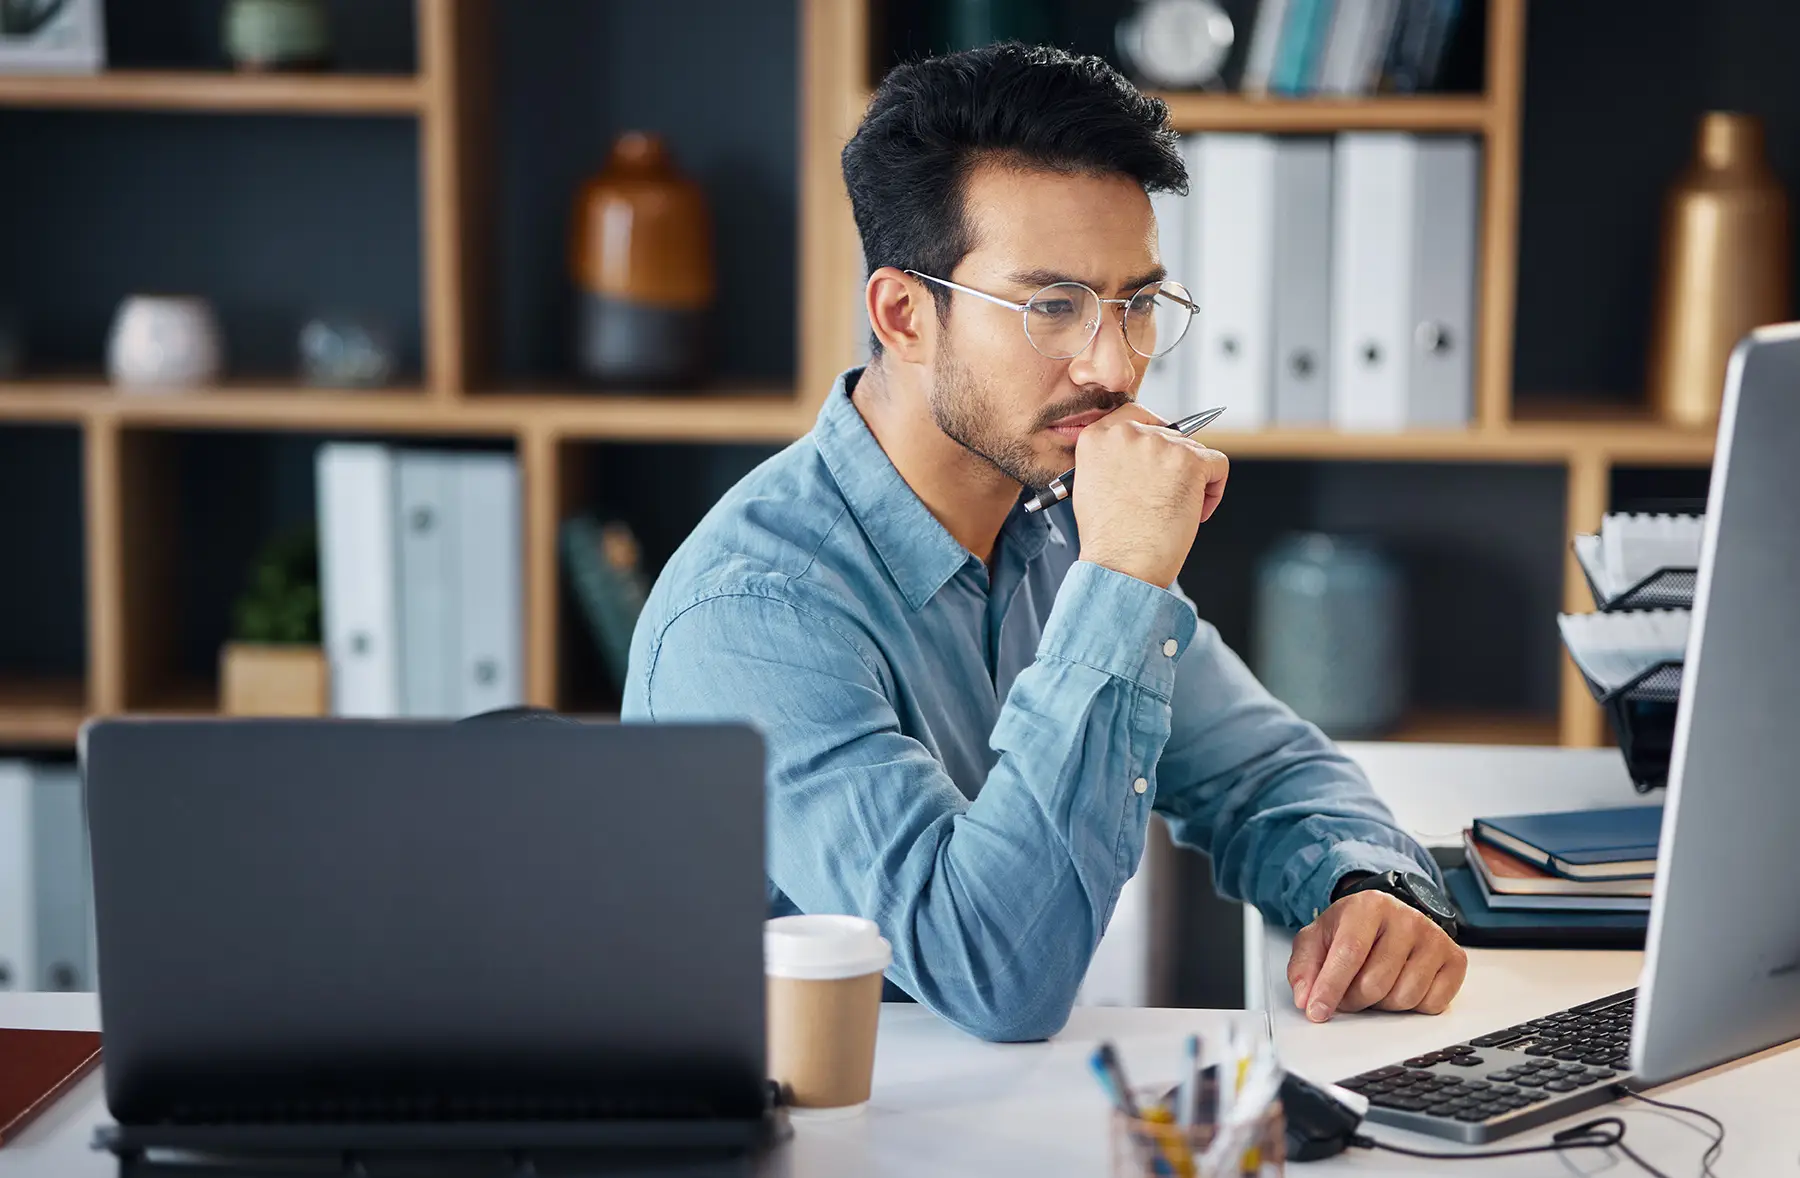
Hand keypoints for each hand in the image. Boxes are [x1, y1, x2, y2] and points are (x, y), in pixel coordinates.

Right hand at [1073, 403, 1229, 587]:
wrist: (1120, 565)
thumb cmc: (1108, 538)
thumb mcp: (1091, 485)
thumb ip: (1113, 458)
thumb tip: (1146, 451)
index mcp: (1097, 437)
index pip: (1135, 414)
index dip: (1154, 436)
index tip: (1158, 459)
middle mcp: (1127, 433)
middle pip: (1170, 435)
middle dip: (1173, 467)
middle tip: (1165, 499)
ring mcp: (1161, 445)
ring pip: (1195, 452)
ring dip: (1193, 482)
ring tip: (1175, 513)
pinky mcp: (1191, 461)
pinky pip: (1218, 466)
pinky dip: (1214, 490)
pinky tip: (1196, 513)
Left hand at [1286, 892, 1467, 1022]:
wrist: (1390, 917)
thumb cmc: (1353, 930)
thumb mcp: (1318, 938)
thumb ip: (1304, 967)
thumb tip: (1305, 999)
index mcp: (1369, 906)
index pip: (1349, 953)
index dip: (1330, 987)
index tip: (1317, 1012)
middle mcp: (1407, 918)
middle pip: (1375, 983)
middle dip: (1354, 999)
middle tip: (1348, 992)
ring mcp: (1434, 938)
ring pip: (1404, 998)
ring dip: (1383, 1003)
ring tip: (1376, 983)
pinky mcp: (1455, 959)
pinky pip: (1432, 1004)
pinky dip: (1413, 1006)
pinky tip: (1402, 984)